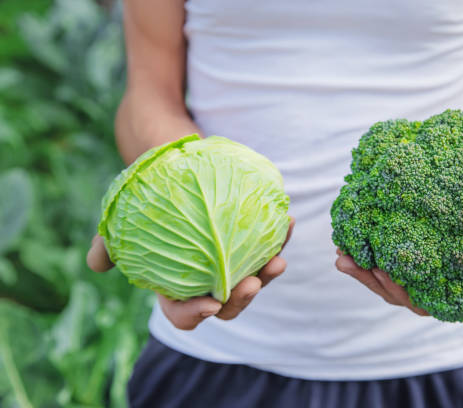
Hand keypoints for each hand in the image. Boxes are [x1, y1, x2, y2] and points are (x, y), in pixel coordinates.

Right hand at [87, 217, 294, 329]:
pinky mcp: (251, 243)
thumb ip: (108, 244)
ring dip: (268, 274)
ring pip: (254, 280)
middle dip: (241, 300)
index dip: (195, 315)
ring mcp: (232, 264)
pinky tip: (287, 222)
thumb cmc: (146, 204)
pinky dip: (279, 239)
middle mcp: (207, 281)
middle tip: (251, 284)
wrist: (173, 174)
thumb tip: (97, 263)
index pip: (185, 313)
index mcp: (176, 288)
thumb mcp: (120, 222)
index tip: (208, 305)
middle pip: (227, 304)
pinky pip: (268, 246)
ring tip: (278, 260)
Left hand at [335, 249, 462, 315]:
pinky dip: (359, 248)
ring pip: (379, 276)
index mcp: (451, 293)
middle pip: (393, 291)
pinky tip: (343, 238)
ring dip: (357, 267)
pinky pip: (375, 254)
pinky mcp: (399, 247)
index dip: (401, 292)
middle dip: (369, 279)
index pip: (422, 303)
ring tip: (340, 253)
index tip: (384, 274)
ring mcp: (411, 267)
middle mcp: (428, 284)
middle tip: (350, 261)